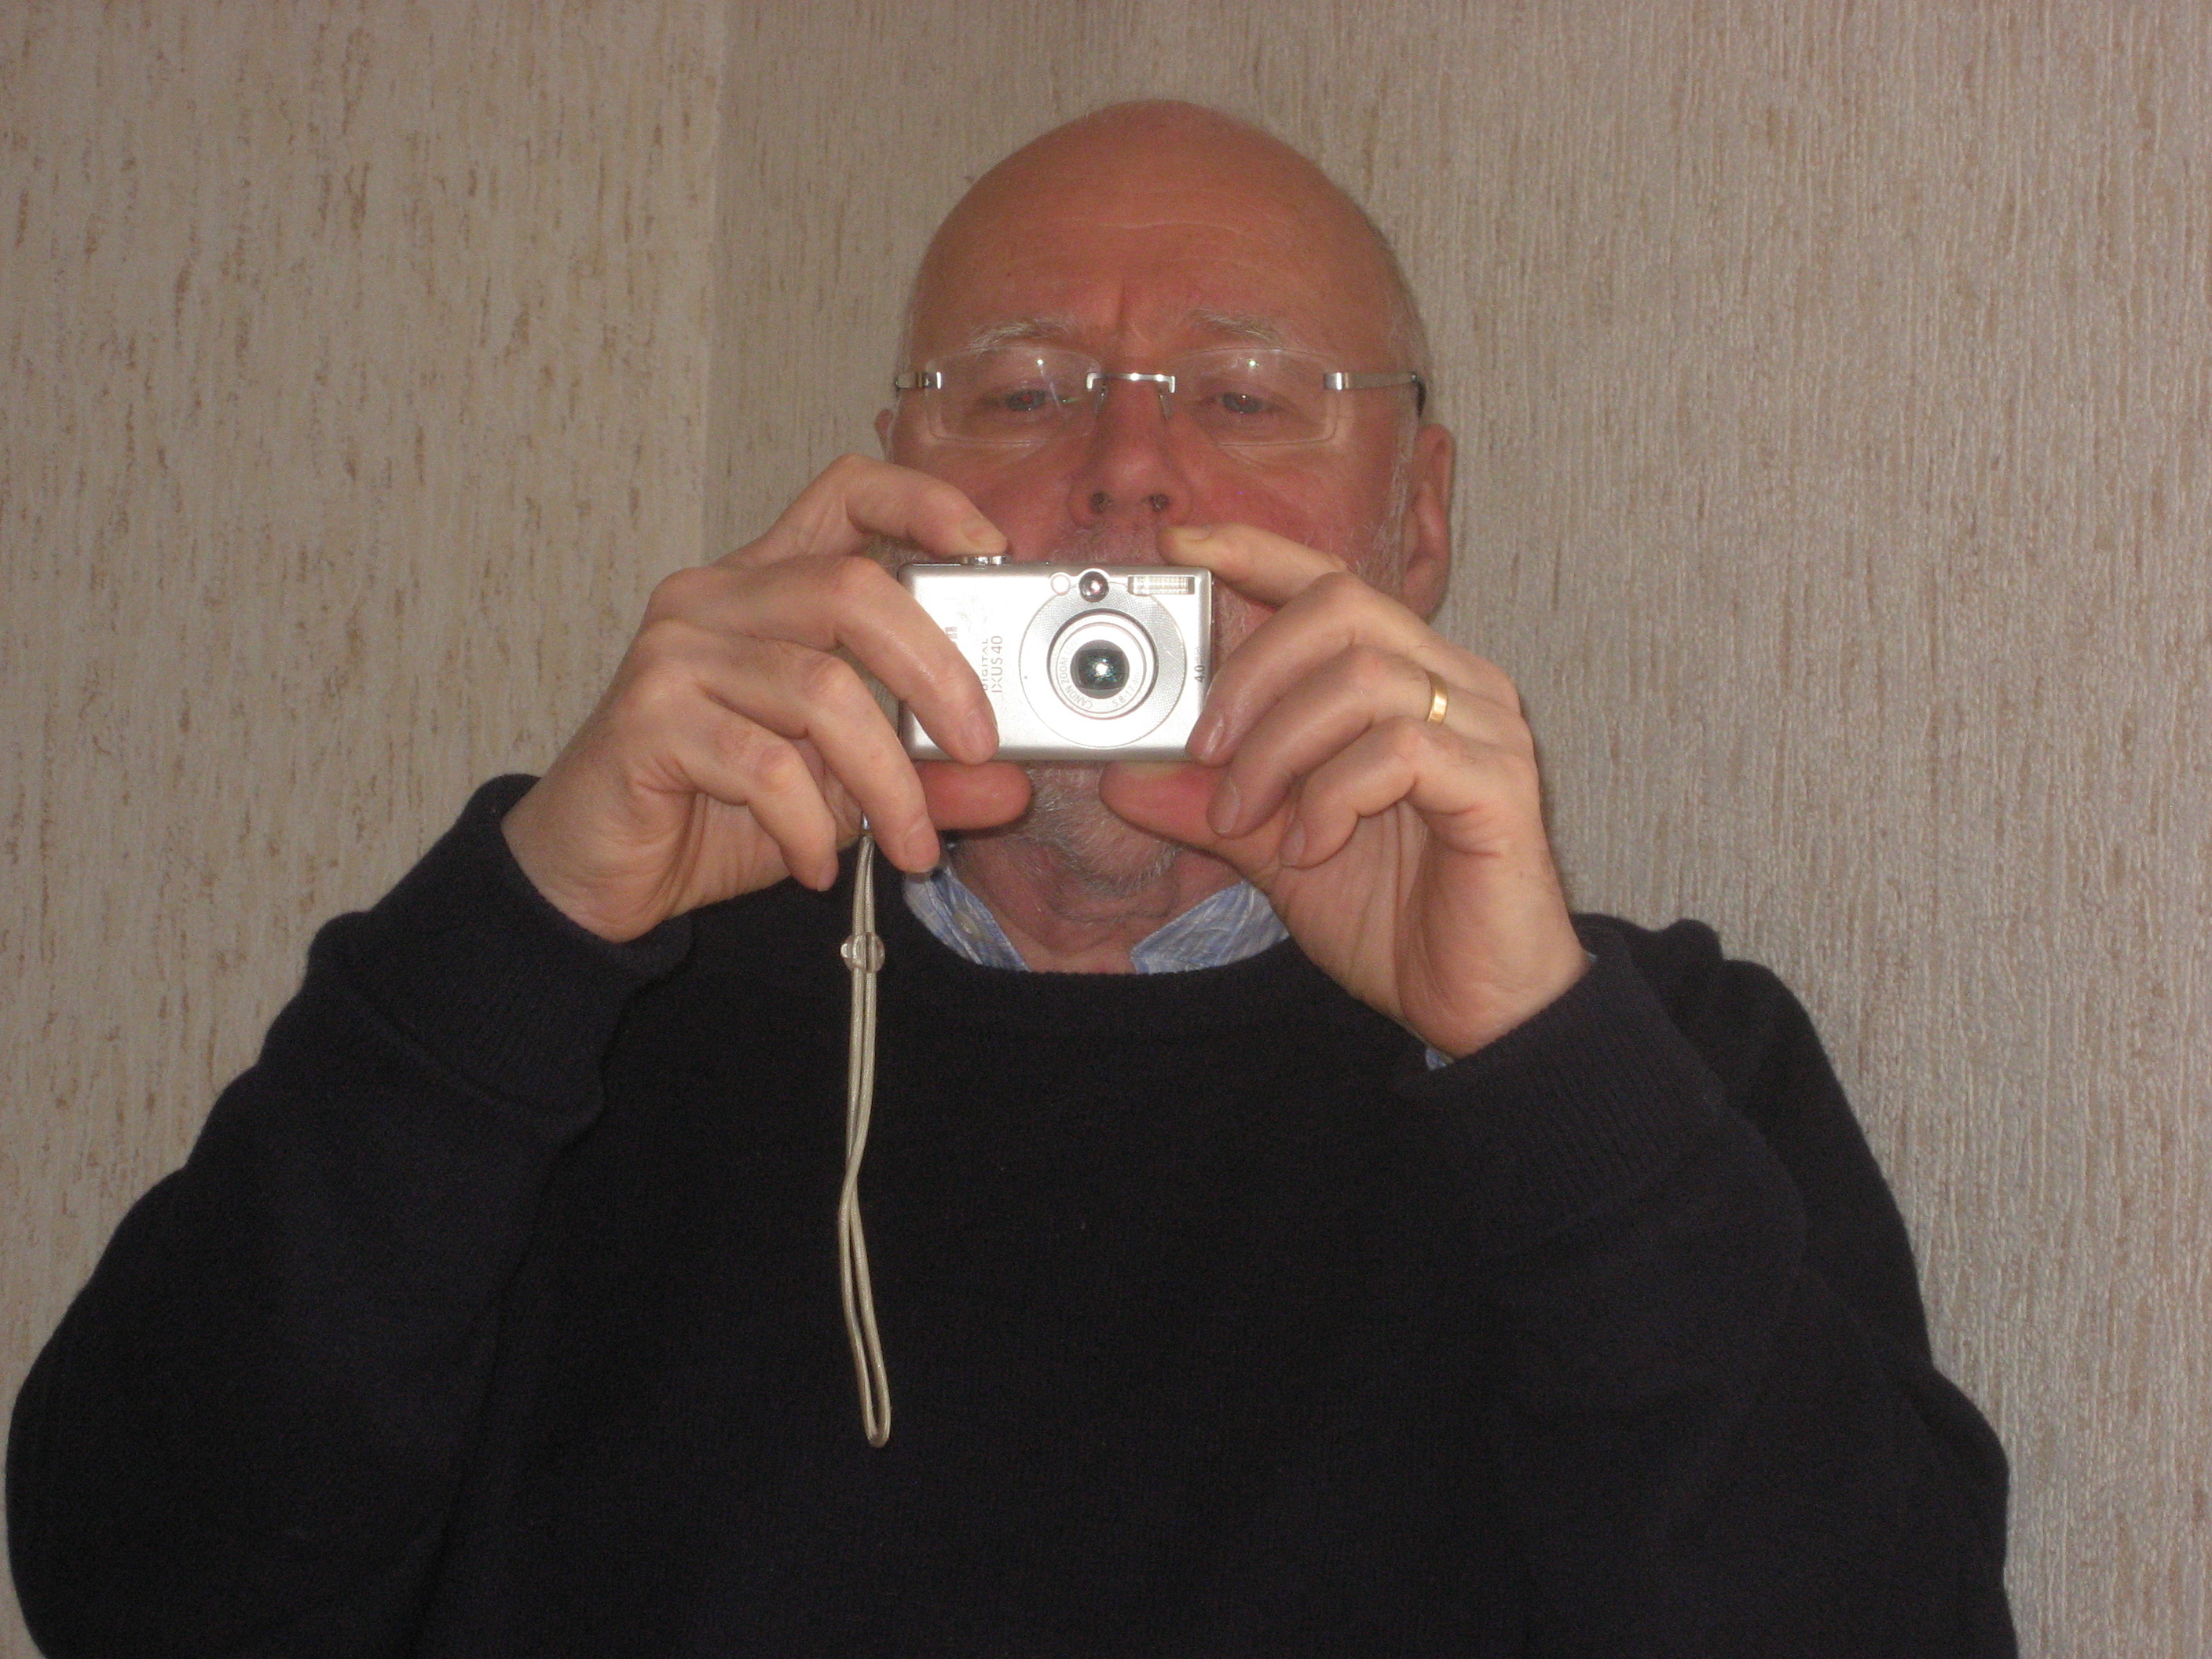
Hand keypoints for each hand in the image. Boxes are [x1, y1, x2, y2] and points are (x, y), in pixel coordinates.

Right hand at [501, 456, 1030, 941]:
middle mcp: (716, 599)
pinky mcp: (648, 719)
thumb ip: (920, 775)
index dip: (924, 503)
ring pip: (820, 690)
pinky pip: (765, 766)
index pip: (846, 493)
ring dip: (886, 782)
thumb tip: (1010, 783)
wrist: (594, 870)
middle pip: (853, 590)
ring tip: (908, 847)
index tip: (989, 550)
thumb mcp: (838, 790)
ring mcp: (675, 654)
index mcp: (766, 585)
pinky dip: (811, 825)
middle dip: (937, 673)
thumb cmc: (711, 808)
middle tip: (977, 749)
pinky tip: (816, 862)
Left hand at [1101, 524, 1587, 1056]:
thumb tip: (1122, 773)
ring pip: (1362, 678)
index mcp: (1405, 679)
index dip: (1255, 551)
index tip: (1178, 546)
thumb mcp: (1277, 853)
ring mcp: (1483, 728)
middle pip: (1342, 607)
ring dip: (1279, 747)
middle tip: (1204, 750)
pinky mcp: (1500, 784)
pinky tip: (1311, 846)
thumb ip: (1209, 805)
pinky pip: (1401, 750)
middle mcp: (1454, 682)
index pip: (1330, 583)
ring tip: (1250, 817)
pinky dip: (1332, 795)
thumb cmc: (1397, 918)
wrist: (1480, 1006)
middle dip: (1250, 671)